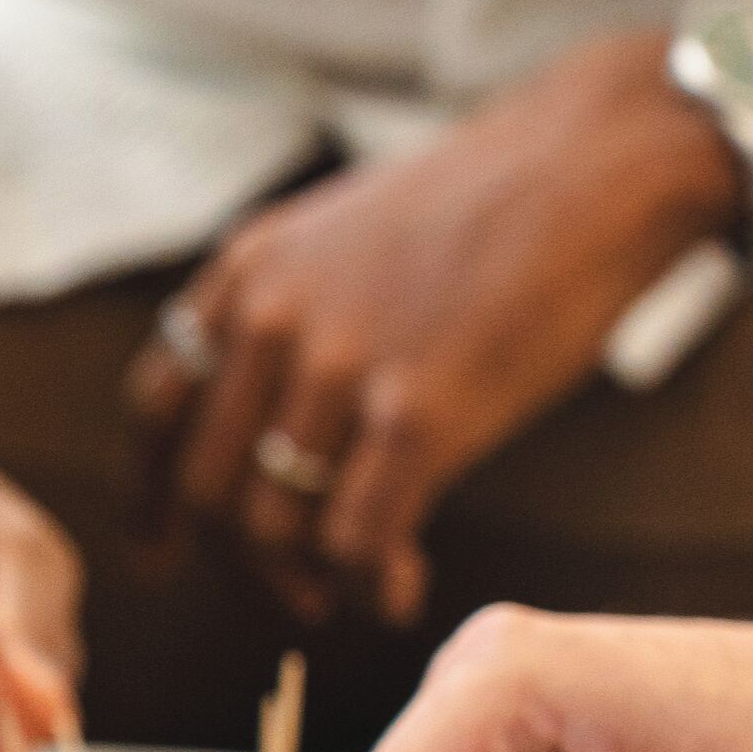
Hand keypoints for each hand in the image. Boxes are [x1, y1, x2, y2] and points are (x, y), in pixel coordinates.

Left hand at [127, 32, 740, 624]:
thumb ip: (288, 315)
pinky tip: (395, 591)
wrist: (603, 156)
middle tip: (287, 595)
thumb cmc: (491, 204)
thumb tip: (264, 426)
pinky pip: (354, 539)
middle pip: (206, 487)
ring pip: (272, 525)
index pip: (153, 411)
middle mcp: (271, 320)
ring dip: (304, 582)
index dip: (148, 498)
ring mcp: (340, 366)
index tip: (159, 554)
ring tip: (348, 593)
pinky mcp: (419, 412)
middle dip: (236, 563)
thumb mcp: (343, 233)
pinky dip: (365, 585)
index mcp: (246, 274)